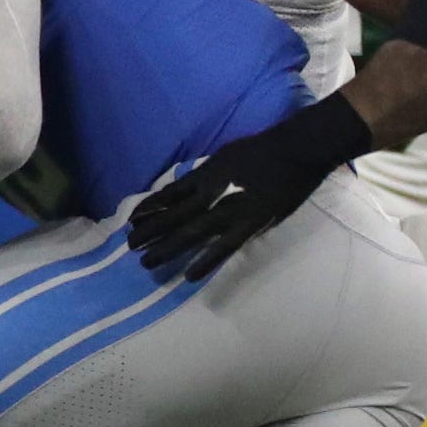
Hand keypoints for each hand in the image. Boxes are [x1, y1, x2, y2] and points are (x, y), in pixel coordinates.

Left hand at [128, 94, 371, 279]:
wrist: (296, 151)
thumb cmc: (264, 149)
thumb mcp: (226, 155)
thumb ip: (208, 173)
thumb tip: (190, 186)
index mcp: (205, 174)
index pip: (167, 194)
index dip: (148, 209)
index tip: (132, 221)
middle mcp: (210, 193)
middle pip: (172, 216)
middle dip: (149, 232)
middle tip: (130, 246)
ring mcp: (228, 211)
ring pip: (189, 233)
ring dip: (166, 249)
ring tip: (147, 263)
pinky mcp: (249, 225)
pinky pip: (223, 248)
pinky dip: (205, 262)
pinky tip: (190, 277)